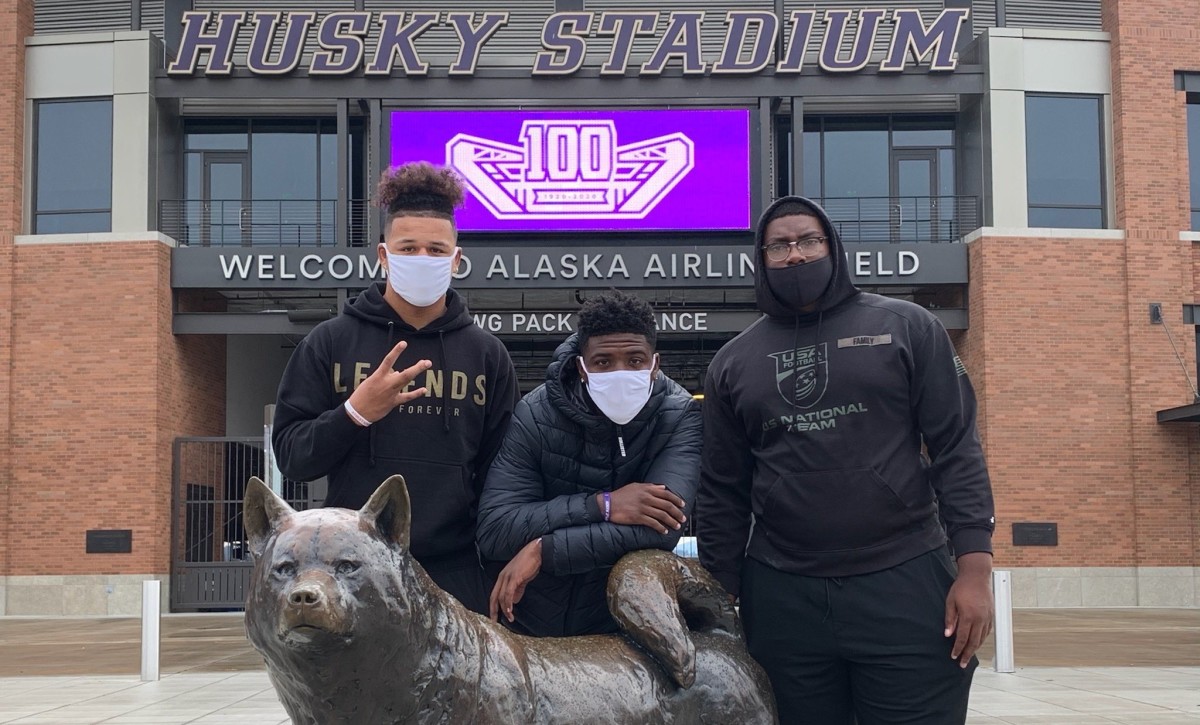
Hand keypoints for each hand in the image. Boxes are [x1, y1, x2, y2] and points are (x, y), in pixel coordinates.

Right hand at [345, 341, 431, 422]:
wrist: (358, 411)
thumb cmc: (362, 395)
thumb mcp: (371, 381)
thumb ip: (385, 376)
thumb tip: (397, 372)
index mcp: (378, 376)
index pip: (388, 360)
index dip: (396, 351)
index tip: (404, 343)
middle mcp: (387, 383)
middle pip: (405, 373)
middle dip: (417, 367)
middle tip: (427, 362)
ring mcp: (392, 392)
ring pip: (407, 381)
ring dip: (417, 373)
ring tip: (426, 365)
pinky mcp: (394, 402)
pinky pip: (407, 397)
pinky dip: (416, 393)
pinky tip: (424, 390)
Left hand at [489, 538, 541, 623]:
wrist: (536, 552)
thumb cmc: (530, 564)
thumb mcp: (521, 579)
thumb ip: (517, 589)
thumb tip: (514, 601)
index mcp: (502, 577)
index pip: (494, 594)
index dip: (493, 606)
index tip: (495, 616)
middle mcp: (502, 577)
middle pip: (494, 596)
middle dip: (494, 610)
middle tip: (495, 621)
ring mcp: (507, 577)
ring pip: (501, 596)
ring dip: (505, 609)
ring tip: (510, 618)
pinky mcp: (514, 577)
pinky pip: (508, 592)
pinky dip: (508, 602)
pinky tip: (510, 610)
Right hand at [604, 483, 685, 533]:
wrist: (608, 504)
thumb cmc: (621, 495)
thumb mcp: (636, 486)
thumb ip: (650, 486)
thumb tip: (663, 487)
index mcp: (647, 489)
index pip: (666, 494)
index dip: (676, 500)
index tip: (683, 505)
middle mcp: (646, 498)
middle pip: (667, 505)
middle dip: (677, 513)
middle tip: (683, 518)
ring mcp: (642, 508)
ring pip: (662, 515)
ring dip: (671, 521)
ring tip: (677, 526)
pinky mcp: (638, 517)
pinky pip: (653, 523)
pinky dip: (660, 528)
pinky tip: (664, 531)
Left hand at [945, 552, 993, 667]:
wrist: (977, 576)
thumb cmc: (962, 587)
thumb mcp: (950, 601)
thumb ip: (950, 619)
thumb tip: (948, 634)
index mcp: (969, 616)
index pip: (963, 638)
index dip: (958, 649)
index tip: (953, 656)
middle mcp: (980, 619)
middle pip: (974, 642)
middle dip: (967, 654)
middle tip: (962, 664)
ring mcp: (987, 618)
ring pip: (982, 638)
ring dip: (975, 649)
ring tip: (968, 656)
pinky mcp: (991, 615)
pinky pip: (987, 631)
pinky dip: (982, 639)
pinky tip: (977, 642)